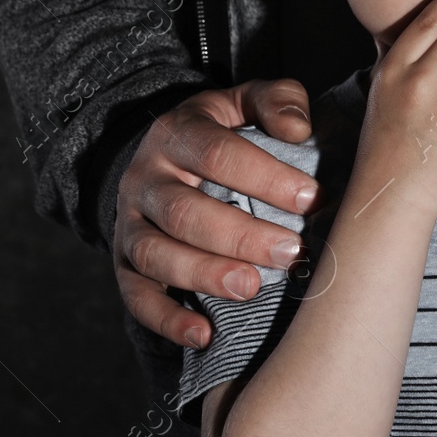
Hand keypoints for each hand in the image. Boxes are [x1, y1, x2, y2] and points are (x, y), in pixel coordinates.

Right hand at [112, 80, 323, 349]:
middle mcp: (147, 179)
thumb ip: (277, 101)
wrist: (165, 159)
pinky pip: (137, 297)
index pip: (215, 153)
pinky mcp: (126, 266)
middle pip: (184, 211)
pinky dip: (167, 320)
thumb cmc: (223, 134)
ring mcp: (131, 225)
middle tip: (290, 251)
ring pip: (156, 254)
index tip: (310, 198)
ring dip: (205, 274)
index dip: (263, 176)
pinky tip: (204, 334)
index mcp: (178, 134)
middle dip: (239, 235)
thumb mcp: (246, 102)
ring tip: (252, 287)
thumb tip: (299, 130)